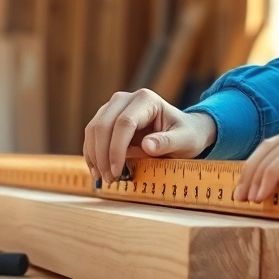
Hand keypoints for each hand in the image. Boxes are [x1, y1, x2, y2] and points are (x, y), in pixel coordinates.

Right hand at [83, 89, 217, 182]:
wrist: (184, 131)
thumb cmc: (187, 135)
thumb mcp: (184, 141)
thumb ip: (167, 142)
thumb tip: (147, 145)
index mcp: (146, 99)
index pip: (124, 123)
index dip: (117, 149)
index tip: (117, 171)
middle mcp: (126, 98)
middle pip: (104, 125)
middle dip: (103, 155)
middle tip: (110, 179)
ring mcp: (113, 106)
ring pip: (94, 129)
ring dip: (95, 156)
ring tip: (104, 178)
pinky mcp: (106, 118)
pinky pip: (92, 135)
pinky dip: (92, 153)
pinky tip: (98, 171)